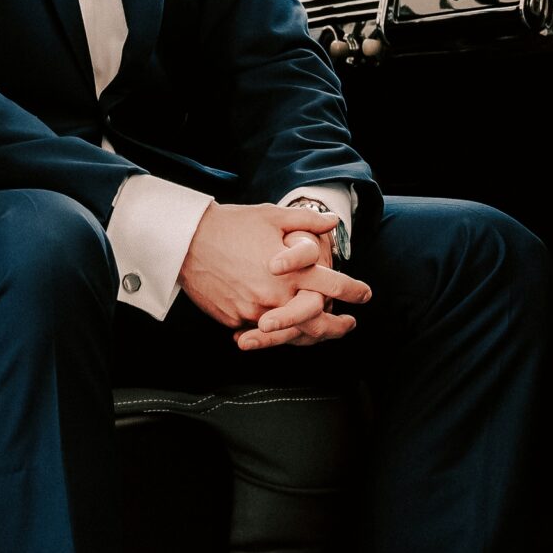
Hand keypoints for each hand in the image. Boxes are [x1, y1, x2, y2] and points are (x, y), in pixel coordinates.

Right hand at [178, 201, 370, 336]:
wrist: (187, 240)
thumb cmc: (232, 224)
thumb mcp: (272, 216)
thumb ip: (306, 222)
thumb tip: (333, 222)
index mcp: (292, 272)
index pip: (333, 287)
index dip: (354, 291)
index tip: (365, 295)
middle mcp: (276, 296)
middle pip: (317, 321)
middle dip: (338, 327)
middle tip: (349, 324)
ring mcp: (254, 312)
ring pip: (290, 334)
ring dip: (310, 336)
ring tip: (321, 333)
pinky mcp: (234, 320)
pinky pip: (260, 333)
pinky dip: (275, 334)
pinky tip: (287, 332)